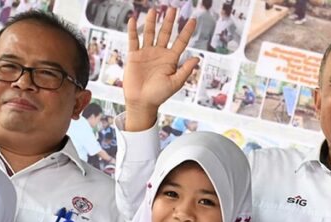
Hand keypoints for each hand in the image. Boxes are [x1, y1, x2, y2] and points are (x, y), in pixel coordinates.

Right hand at [123, 7, 198, 130]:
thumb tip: (197, 58)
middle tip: (173, 9)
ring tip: (155, 10)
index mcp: (171, 59)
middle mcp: (159, 53)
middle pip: (165, 33)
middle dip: (169, 22)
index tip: (193, 20)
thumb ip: (185, 70)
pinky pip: (133, 40)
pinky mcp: (134, 56)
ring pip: (150, 33)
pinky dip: (133, 30)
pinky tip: (134, 20)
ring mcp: (146, 53)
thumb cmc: (159, 95)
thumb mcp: (175, 83)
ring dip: (152, 22)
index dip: (186, 31)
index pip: (180, 41)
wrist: (142, 102)